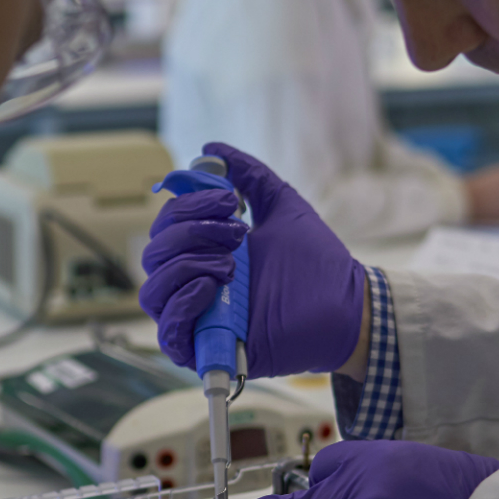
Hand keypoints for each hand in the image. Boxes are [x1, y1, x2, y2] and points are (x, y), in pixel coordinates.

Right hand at [141, 143, 366, 376]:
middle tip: (236, 233)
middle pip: (153, 254)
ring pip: (153, 291)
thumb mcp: (281, 206)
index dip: (187, 206)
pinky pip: (168, 334)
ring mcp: (201, 317)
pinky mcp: (209, 349)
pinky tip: (209, 286)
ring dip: (185, 265)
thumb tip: (212, 149)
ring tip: (230, 264)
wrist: (346, 304)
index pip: (166, 226)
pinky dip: (180, 306)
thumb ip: (250, 176)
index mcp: (207, 251)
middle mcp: (196, 283)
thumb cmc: (317, 262)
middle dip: (188, 232)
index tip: (230, 202)